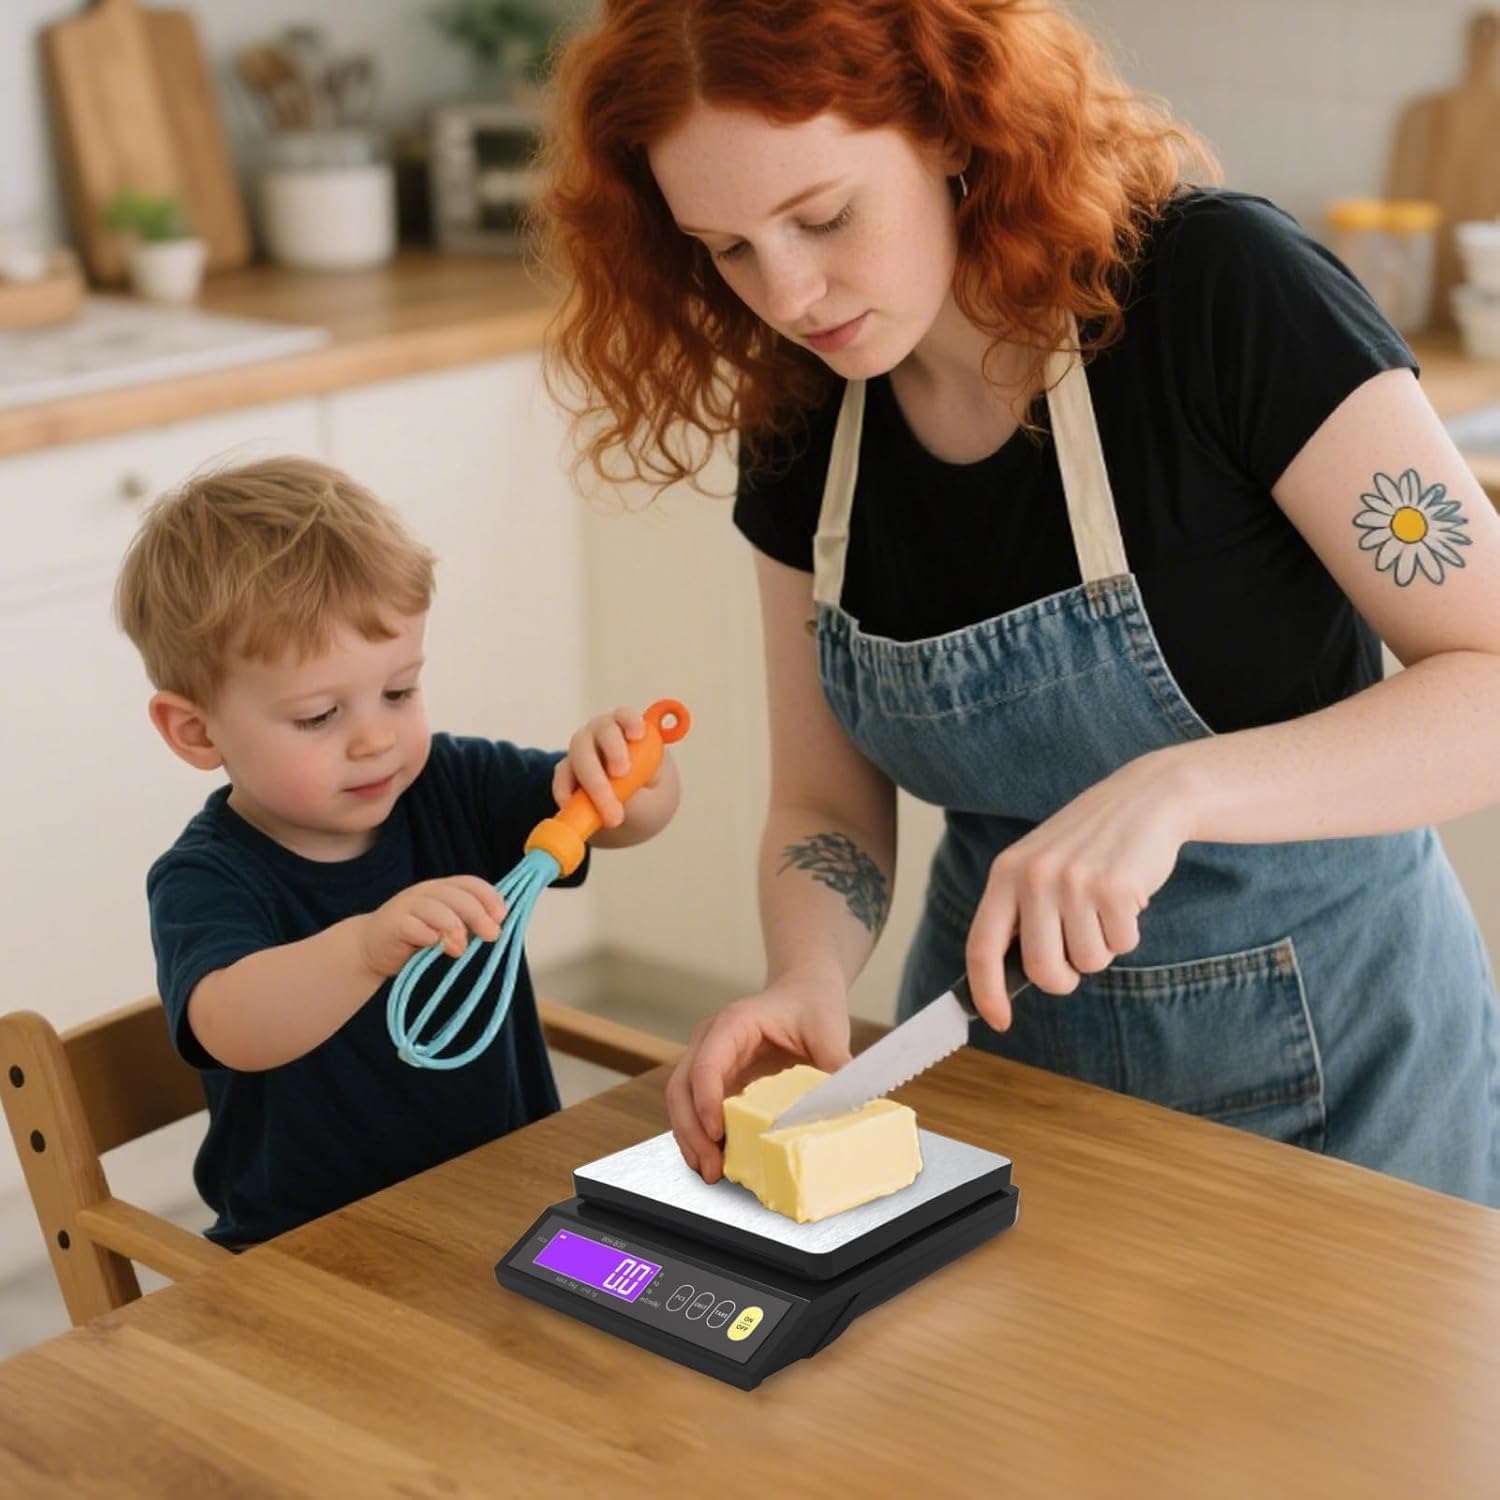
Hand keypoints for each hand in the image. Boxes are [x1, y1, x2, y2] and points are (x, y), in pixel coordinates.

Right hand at [358, 876, 506, 977]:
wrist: (370, 947)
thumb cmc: (415, 937)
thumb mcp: (445, 927)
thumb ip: (467, 924)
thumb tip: (497, 929)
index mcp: (442, 889)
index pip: (470, 883)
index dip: (489, 897)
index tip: (502, 917)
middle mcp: (426, 892)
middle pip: (456, 895)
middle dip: (478, 914)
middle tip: (492, 935)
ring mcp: (407, 906)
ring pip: (435, 908)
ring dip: (453, 927)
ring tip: (461, 948)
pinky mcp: (393, 925)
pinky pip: (412, 926)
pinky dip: (426, 935)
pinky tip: (434, 945)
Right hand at [552, 706, 651, 828]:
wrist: (630, 802)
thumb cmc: (644, 784)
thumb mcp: (653, 783)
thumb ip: (645, 783)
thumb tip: (633, 790)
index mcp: (625, 727)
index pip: (625, 716)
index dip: (631, 722)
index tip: (637, 736)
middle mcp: (599, 733)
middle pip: (602, 733)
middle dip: (612, 751)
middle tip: (623, 774)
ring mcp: (580, 750)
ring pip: (579, 756)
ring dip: (593, 781)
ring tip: (610, 811)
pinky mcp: (566, 772)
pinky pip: (562, 779)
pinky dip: (567, 794)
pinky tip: (575, 808)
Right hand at [665, 969, 852, 1182]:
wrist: (804, 991)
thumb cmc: (811, 1004)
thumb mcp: (828, 1030)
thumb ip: (835, 1065)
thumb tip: (845, 1107)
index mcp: (734, 1023)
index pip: (707, 1063)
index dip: (706, 1100)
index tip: (716, 1132)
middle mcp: (711, 1040)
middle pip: (682, 1087)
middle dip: (691, 1131)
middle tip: (709, 1167)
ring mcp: (708, 1059)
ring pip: (682, 1101)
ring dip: (690, 1138)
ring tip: (708, 1171)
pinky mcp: (715, 1078)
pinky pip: (696, 1107)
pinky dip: (700, 1134)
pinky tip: (713, 1159)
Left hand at [966, 750, 1197, 1024]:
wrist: (1144, 799)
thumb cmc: (1090, 845)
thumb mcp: (1040, 865)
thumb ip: (1023, 913)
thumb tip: (1011, 980)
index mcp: (1006, 874)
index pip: (981, 947)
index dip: (986, 991)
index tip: (999, 1020)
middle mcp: (1034, 878)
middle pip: (1043, 970)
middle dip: (1065, 978)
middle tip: (1079, 953)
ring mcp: (1074, 882)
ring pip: (1089, 962)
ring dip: (1103, 946)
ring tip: (1104, 906)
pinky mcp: (1115, 889)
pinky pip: (1123, 945)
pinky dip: (1129, 932)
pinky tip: (1127, 896)